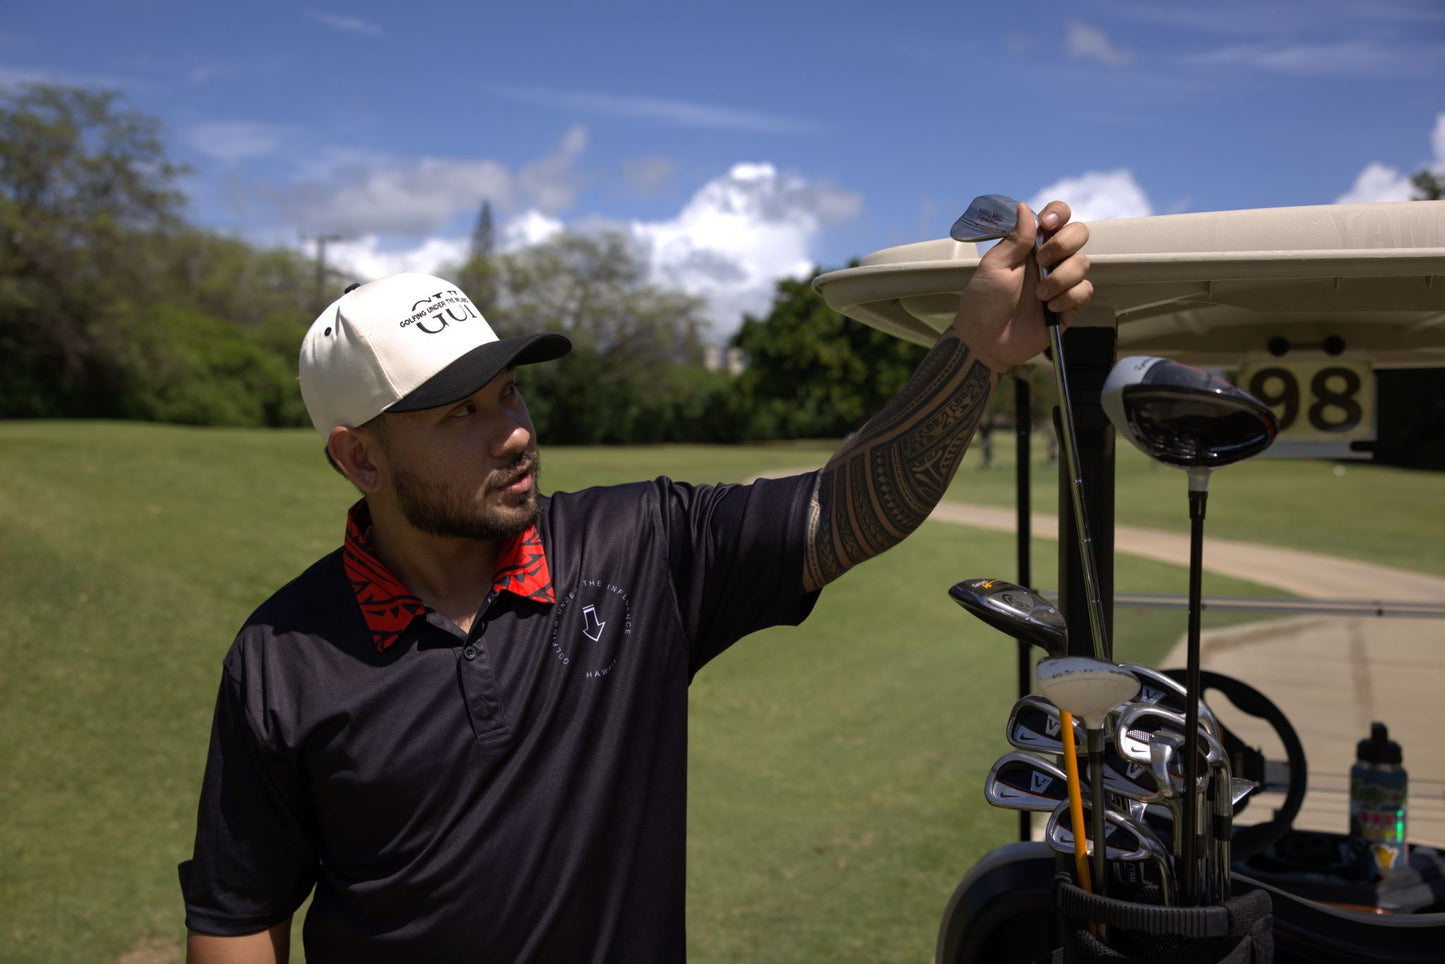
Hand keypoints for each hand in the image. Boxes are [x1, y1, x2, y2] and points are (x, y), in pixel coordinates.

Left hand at [952, 200, 1092, 373]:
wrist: (986, 341)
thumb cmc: (983, 303)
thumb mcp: (993, 267)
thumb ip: (1015, 239)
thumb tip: (1024, 206)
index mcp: (1029, 245)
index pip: (1056, 216)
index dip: (1058, 214)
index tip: (1047, 225)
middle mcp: (1049, 259)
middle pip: (1079, 233)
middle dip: (1063, 244)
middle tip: (1040, 262)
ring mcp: (1060, 282)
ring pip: (1083, 263)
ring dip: (1061, 278)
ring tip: (1039, 295)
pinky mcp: (1069, 305)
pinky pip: (1085, 291)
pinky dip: (1068, 298)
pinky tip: (1049, 308)